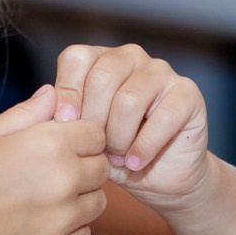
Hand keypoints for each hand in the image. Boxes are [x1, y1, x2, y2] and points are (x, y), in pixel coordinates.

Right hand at [0, 85, 108, 234]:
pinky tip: (38, 221)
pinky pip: (83, 233)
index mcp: (51, 144)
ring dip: (80, 198)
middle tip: (49, 172)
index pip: (97, 134)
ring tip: (43, 197)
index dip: (80, 137)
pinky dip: (69, 227)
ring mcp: (63, 219)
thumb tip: (55, 94)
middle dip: (84, 166)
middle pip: (102, 168)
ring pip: (98, 202)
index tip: (60, 145)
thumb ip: (29, 112)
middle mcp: (64, 180)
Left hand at [52, 44, 210, 205]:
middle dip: (94, 122)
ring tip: (118, 157)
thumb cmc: (114, 153)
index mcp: (100, 59)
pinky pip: (161, 118)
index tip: (65, 124)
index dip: (68, 92)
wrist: (158, 177)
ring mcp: (162, 72)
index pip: (76, 58)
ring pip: (129, 100)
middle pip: (102, 78)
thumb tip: (48, 98)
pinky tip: (136, 161)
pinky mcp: (187, 94)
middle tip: (97, 149)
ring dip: (119, 138)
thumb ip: (64, 115)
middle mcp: (131, 57)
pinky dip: (143, 147)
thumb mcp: (80, 135)